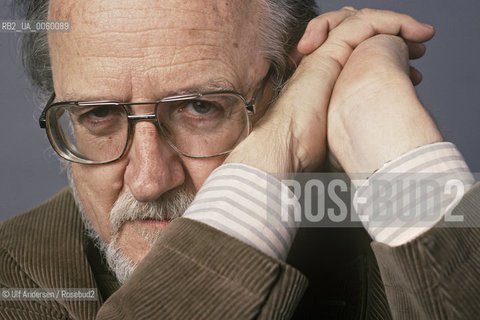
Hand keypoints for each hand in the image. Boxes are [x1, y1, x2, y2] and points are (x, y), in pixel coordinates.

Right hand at [227, 8, 435, 172]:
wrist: (286, 147)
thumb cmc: (307, 151)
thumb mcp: (341, 137)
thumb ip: (356, 131)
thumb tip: (379, 150)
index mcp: (329, 82)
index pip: (359, 54)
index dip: (388, 56)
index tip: (414, 73)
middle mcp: (326, 65)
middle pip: (360, 34)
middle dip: (393, 36)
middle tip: (419, 51)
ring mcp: (325, 56)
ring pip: (361, 22)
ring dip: (395, 25)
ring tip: (420, 35)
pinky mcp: (328, 52)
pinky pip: (362, 25)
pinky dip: (389, 22)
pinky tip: (410, 31)